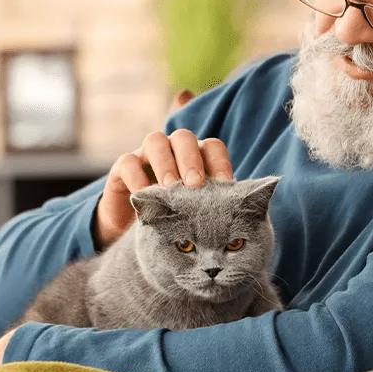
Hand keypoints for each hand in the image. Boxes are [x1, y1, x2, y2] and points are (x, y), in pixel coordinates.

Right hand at [93, 90, 234, 248]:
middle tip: (196, 185)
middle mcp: (173, 150)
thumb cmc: (177, 220)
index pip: (212, 147)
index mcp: (197, 158)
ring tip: (170, 188)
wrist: (139, 234)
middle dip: (191, 159)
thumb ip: (218, 205)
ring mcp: (146, 156)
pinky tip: (144, 195)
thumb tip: (249, 208)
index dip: (220, 162)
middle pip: (183, 137)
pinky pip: (128, 162)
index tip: (226, 186)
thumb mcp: (199, 214)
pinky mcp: (122, 168)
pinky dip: (137, 177)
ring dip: (165, 163)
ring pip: (155, 140)